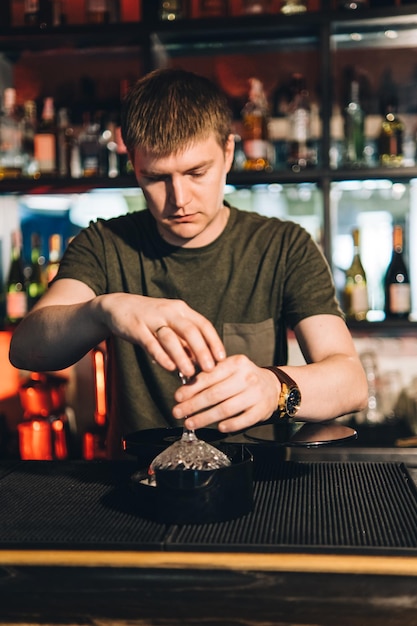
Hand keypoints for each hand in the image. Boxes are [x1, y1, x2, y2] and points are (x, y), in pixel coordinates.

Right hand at [96, 293, 225, 376]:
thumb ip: (184, 342)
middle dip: (202, 350)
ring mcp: (152, 318)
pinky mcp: (136, 327)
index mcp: (181, 310)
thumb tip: (201, 362)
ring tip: (190, 373)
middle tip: (209, 368)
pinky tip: (169, 368)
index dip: (214, 341)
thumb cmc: (150, 319)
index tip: (221, 358)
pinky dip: (161, 356)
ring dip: (182, 356)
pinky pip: (151, 342)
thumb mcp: (171, 325)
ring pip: (171, 338)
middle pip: (190, 330)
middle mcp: (170, 311)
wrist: (118, 307)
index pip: (203, 324)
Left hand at [171, 354, 279, 432]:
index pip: (209, 376)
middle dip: (193, 405)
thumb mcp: (228, 368)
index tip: (177, 397)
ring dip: (205, 418)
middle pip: (215, 394)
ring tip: (191, 423)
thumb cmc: (243, 378)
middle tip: (178, 412)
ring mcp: (256, 394)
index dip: (191, 388)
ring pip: (226, 408)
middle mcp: (247, 377)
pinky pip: (243, 420)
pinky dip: (230, 425)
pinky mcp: (262, 409)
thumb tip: (185, 387)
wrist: (272, 385)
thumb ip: (209, 374)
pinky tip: (218, 428)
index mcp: (236, 363)